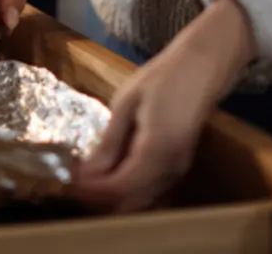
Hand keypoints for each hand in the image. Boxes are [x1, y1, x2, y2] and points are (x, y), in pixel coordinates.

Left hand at [74, 0, 257, 212]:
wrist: (204, 67)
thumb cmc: (163, 78)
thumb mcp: (127, 102)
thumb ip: (109, 142)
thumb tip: (87, 173)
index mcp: (156, 150)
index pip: (119, 187)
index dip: (91, 190)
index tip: (68, 181)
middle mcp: (171, 169)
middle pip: (131, 203)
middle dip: (101, 197)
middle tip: (76, 180)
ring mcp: (179, 171)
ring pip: (143, 201)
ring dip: (114, 195)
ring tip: (89, 176)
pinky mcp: (181, 167)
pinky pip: (153, 191)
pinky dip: (131, 190)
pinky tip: (113, 173)